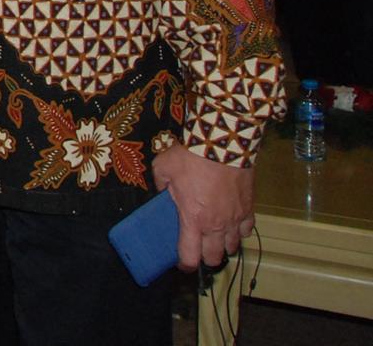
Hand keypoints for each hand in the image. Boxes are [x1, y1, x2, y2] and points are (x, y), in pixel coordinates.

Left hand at [152, 142, 255, 271]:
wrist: (222, 144)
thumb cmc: (190, 157)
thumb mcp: (162, 169)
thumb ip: (160, 185)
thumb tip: (162, 190)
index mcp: (192, 219)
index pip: (190, 256)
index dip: (185, 264)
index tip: (182, 263)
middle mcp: (215, 225)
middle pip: (214, 257)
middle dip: (205, 258)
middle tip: (199, 249)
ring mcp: (235, 219)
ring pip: (233, 246)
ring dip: (223, 246)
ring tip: (216, 239)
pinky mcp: (249, 209)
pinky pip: (247, 230)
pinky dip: (240, 232)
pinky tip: (234, 225)